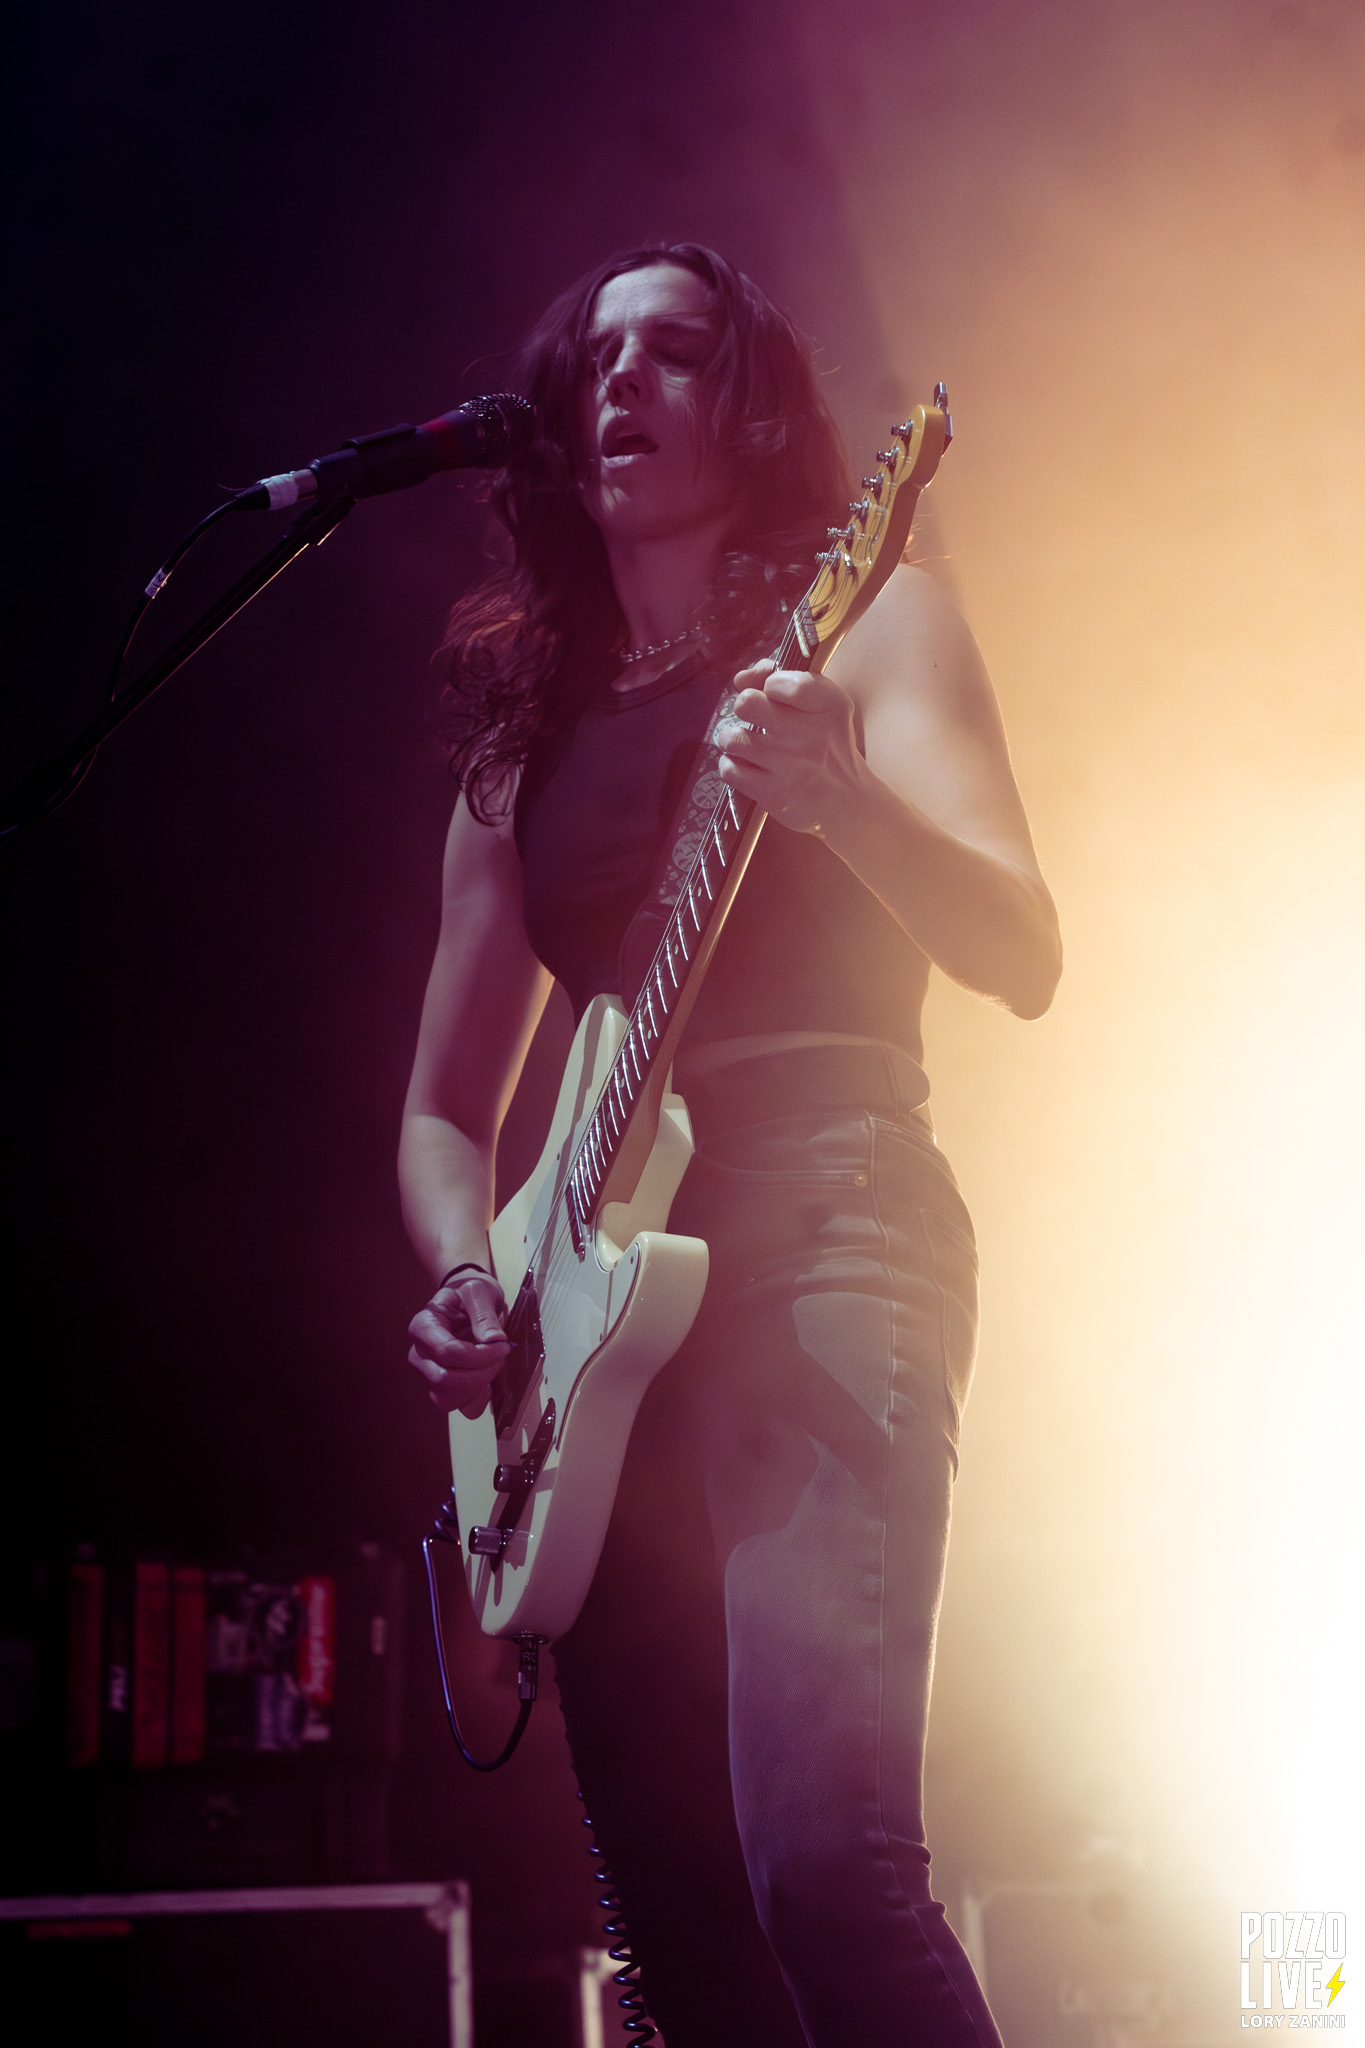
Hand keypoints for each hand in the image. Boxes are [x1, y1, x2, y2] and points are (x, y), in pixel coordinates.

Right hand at [407, 1266, 510, 1415]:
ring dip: (478, 1388)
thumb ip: (484, 1315)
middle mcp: (420, 1354)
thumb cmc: (468, 1293)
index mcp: (423, 1326)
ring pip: (448, 1399)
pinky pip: (459, 1407)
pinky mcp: (443, 1387)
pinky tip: (487, 1382)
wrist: (466, 1300)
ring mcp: (429, 1373)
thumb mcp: (478, 1292)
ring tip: (493, 1366)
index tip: (503, 1345)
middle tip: (501, 1355)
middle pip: (445, 1380)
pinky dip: (477, 1400)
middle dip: (481, 1372)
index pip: (447, 1352)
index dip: (480, 1355)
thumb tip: (495, 1340)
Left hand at [713, 660, 864, 834]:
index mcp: (828, 707)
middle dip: (743, 706)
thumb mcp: (821, 705)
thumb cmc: (826, 745)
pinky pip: (730, 770)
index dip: (770, 683)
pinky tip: (746, 766)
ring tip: (745, 744)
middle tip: (753, 718)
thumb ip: (782, 679)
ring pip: (732, 738)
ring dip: (732, 739)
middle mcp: (812, 736)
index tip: (773, 694)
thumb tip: (741, 678)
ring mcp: (792, 767)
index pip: (785, 681)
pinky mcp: (775, 794)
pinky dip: (731, 766)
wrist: (845, 802)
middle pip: (748, 703)